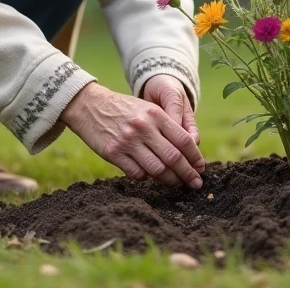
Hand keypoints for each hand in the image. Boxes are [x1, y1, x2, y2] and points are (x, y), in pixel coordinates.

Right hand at [60, 82, 205, 188]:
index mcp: (155, 114)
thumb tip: (188, 151)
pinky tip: (149, 175)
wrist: (89, 105)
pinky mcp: (113, 153)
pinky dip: (146, 177)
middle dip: (188, 174)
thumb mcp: (146, 109)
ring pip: (157, 169)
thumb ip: (166, 126)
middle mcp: (143, 127)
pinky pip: (137, 174)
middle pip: (174, 158)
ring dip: (170, 180)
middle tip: (195, 184)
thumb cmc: (123, 109)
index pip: (184, 140)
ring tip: (176, 184)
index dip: (195, 157)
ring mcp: (128, 141)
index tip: (201, 168)